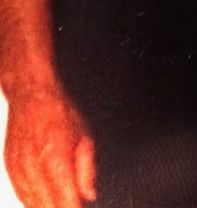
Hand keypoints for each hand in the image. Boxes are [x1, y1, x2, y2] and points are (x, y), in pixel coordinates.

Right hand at [4, 86, 95, 207]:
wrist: (32, 97)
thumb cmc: (60, 113)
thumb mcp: (85, 137)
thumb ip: (88, 169)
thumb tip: (90, 195)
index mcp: (56, 159)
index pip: (66, 203)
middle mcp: (34, 168)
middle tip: (73, 204)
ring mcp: (19, 171)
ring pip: (32, 206)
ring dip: (48, 207)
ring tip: (62, 200)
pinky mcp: (10, 171)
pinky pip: (21, 196)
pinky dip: (34, 202)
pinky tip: (45, 200)